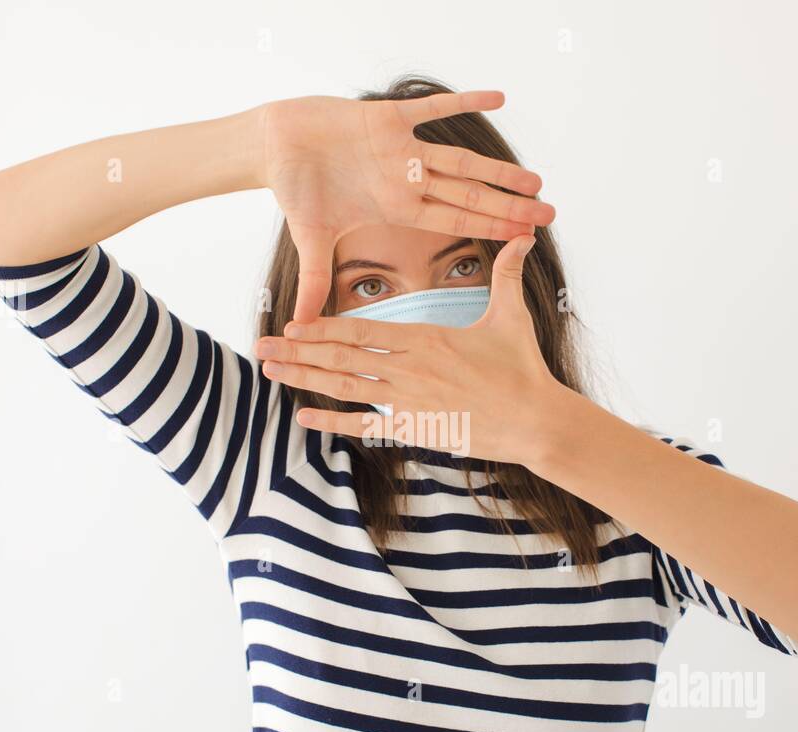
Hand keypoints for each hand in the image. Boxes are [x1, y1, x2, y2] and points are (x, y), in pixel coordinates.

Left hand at [254, 234, 568, 465]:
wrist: (536, 420)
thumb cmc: (523, 368)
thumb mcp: (512, 315)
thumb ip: (508, 273)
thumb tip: (524, 235)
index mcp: (426, 338)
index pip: (362, 329)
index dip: (323, 326)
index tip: (293, 321)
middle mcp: (409, 368)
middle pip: (341, 356)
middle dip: (297, 350)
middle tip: (261, 345)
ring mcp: (409, 401)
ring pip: (345, 387)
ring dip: (304, 379)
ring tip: (270, 371)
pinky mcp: (416, 430)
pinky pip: (366, 425)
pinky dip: (333, 423)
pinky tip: (303, 419)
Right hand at [260, 92, 556, 323]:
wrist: (274, 146)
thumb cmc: (293, 190)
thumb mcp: (310, 240)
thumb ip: (315, 281)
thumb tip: (302, 325)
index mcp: (397, 208)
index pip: (453, 222)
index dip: (489, 230)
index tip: (525, 238)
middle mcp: (406, 180)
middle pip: (468, 195)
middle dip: (508, 204)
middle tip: (548, 212)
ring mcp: (401, 149)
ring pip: (460, 160)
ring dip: (497, 169)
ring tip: (535, 179)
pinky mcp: (386, 116)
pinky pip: (433, 107)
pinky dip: (464, 100)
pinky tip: (499, 97)